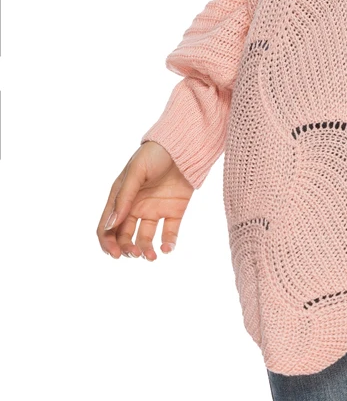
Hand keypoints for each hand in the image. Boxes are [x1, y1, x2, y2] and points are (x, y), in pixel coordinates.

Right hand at [97, 141, 193, 259]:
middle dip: (127, 248)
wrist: (185, 143)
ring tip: (150, 256)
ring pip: (146, 238)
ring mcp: (155, 210)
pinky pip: (170, 232)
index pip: (107, 227)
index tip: (115, 254)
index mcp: (120, 198)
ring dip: (145, 250)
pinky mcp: (175, 211)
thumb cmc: (155, 153)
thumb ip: (124, 198)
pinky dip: (168, 243)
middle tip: (135, 254)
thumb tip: (110, 225)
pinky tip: (167, 248)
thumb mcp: (136, 172)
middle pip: (125, 236)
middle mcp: (136, 207)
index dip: (108, 243)